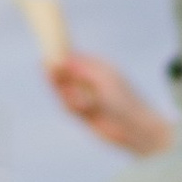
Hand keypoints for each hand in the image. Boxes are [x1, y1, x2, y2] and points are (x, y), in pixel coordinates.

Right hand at [47, 51, 175, 157]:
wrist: (135, 128)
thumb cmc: (124, 99)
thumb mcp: (103, 78)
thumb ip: (82, 69)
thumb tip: (62, 59)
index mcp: (99, 69)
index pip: (75, 58)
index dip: (61, 55)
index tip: (48, 52)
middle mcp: (91, 83)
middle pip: (66, 74)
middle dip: (57, 72)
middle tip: (46, 67)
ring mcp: (86, 99)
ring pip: (65, 92)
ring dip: (63, 91)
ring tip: (71, 93)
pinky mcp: (83, 115)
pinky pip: (69, 107)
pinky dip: (71, 104)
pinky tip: (82, 106)